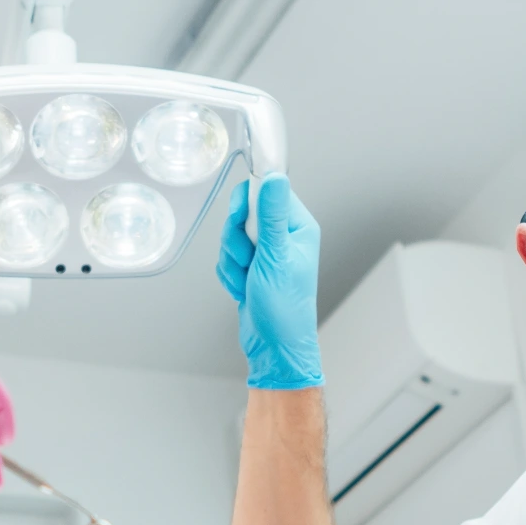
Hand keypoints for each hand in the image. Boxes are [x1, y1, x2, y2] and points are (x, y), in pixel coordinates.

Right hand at [216, 173, 324, 389]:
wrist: (274, 347)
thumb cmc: (284, 308)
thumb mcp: (276, 258)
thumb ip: (272, 216)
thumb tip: (274, 177)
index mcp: (298, 227)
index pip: (268, 191)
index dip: (249, 203)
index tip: (241, 220)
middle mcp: (283, 236)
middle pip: (244, 213)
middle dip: (236, 239)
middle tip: (247, 260)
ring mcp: (266, 252)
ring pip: (231, 236)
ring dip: (232, 261)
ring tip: (248, 281)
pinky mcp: (250, 266)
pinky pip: (226, 256)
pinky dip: (229, 274)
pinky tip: (242, 289)